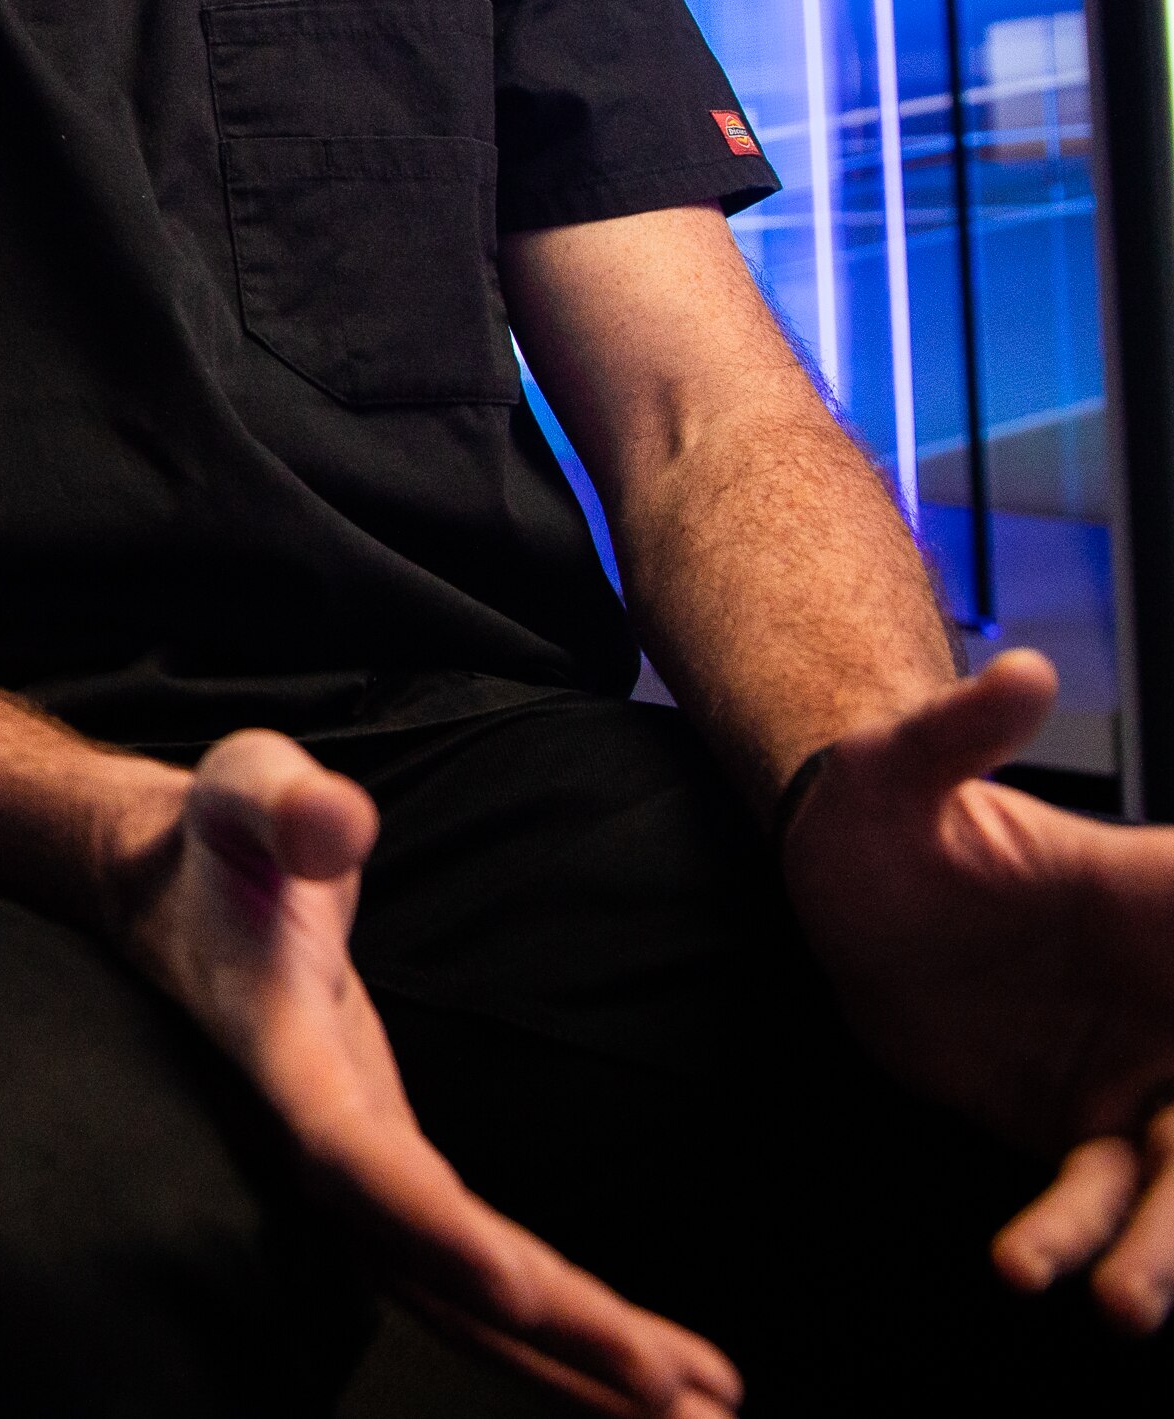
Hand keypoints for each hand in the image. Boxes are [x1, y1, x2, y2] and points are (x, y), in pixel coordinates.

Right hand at [119, 730, 744, 1414]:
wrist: (169, 885)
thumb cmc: (218, 833)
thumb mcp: (245, 784)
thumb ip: (285, 801)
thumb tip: (338, 822)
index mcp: (279, 1048)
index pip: (352, 1153)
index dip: (430, 1222)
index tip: (521, 1289)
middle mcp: (313, 1128)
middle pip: (427, 1263)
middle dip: (549, 1337)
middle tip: (676, 1400)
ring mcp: (353, 1156)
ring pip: (454, 1291)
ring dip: (570, 1359)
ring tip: (699, 1413)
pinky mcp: (387, 1160)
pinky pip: (468, 1265)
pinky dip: (555, 1321)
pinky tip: (649, 1361)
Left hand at [776, 650, 1173, 1330]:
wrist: (841, 885)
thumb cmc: (880, 810)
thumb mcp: (902, 769)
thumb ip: (962, 732)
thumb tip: (1024, 673)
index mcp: (1165, 898)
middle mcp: (1172, 991)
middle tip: (1160, 1271)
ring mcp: (1138, 1069)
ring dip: (1160, 1246)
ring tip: (1123, 1309)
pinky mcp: (1075, 1122)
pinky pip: (1094, 1194)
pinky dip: (1075, 1238)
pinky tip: (1025, 1268)